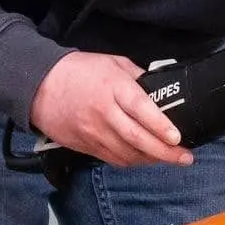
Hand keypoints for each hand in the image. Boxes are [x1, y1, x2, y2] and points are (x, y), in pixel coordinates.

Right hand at [30, 52, 194, 167]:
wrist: (39, 86)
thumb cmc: (78, 71)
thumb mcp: (113, 62)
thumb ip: (137, 77)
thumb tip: (158, 89)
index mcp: (114, 88)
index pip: (141, 110)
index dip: (160, 126)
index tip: (177, 137)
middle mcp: (105, 113)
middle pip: (138, 139)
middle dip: (165, 152)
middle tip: (185, 158)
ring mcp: (94, 132)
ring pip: (127, 154)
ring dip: (151, 160)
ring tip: (170, 159)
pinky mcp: (86, 146)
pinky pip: (113, 159)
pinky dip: (132, 161)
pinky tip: (144, 158)